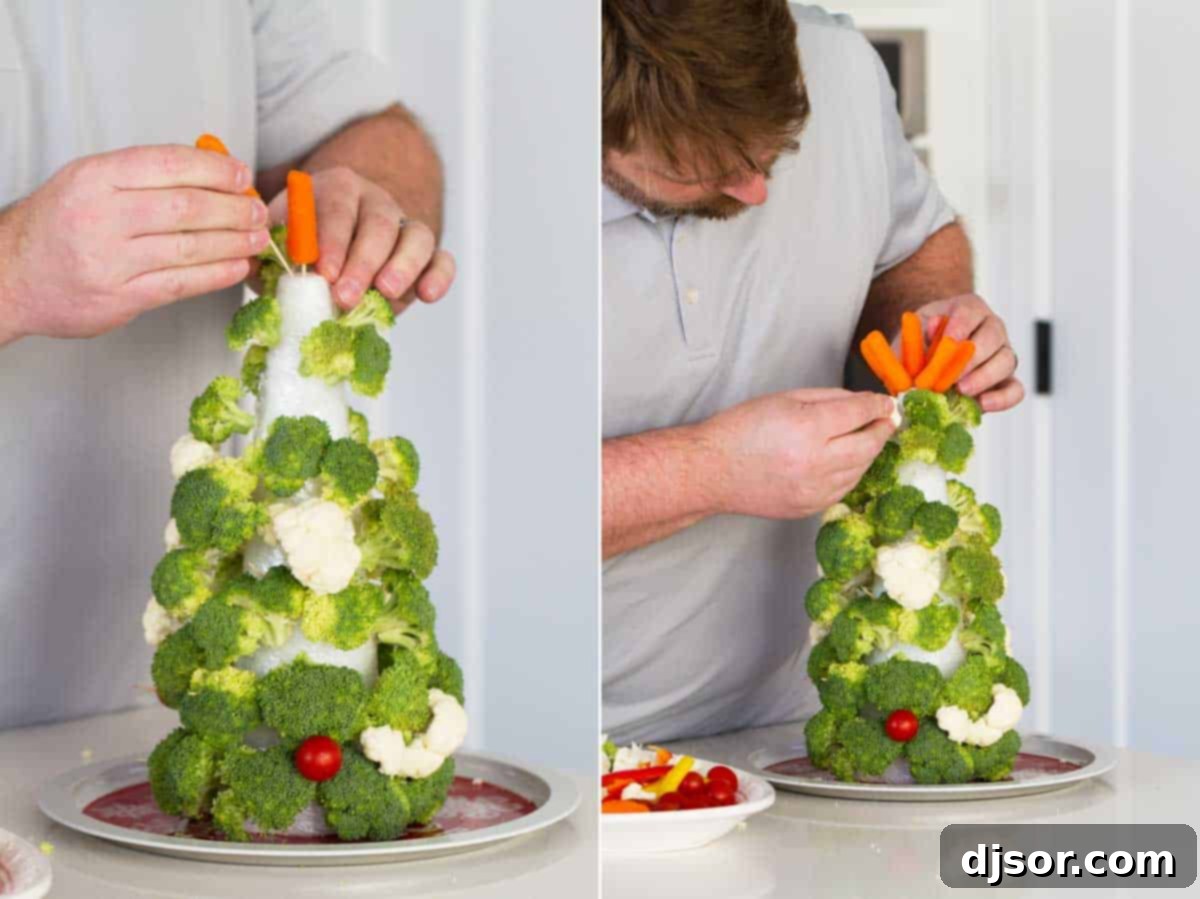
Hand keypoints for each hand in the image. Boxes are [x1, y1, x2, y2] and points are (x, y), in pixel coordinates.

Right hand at [0, 145, 267, 343]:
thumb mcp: (89, 183)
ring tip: (257, 238)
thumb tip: (212, 173)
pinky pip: (181, 284)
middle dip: (233, 209)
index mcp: (95, 178)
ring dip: (233, 243)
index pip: (168, 164)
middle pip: (186, 207)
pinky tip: (237, 267)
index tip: (241, 176)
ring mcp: (110, 260)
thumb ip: (144, 177)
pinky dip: (216, 274)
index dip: (215, 170)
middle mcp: (101, 216)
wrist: (12, 276)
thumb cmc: (58, 227)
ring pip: (189, 246)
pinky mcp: (121, 297)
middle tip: (257, 211)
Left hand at [267, 166, 454, 312]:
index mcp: (333, 190)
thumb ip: (267, 253)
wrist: (340, 245)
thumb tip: (246, 264)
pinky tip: (428, 294)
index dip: (330, 240)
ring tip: (386, 292)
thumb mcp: (280, 243)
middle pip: (377, 223)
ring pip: (416, 236)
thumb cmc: (305, 249)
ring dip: (402, 265)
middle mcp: (373, 202)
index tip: (322, 271)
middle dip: (362, 261)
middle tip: (346, 294)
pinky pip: (441, 258)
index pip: (335, 208)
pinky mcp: (426, 252)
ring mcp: (404, 225)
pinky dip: (439, 275)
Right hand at [699, 388, 897, 519]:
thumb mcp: (784, 399)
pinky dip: (852, 472)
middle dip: (882, 429)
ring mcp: (814, 490)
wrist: (711, 471)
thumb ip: (828, 399)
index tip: (887, 403)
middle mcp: (815, 462)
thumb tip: (863, 404)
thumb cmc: (742, 429)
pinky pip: (844, 488)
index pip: (859, 413)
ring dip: (869, 451)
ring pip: (861, 469)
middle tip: (887, 420)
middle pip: (868, 444)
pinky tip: (848, 460)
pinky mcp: (809, 508)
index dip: (878, 406)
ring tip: (868, 437)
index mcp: (807, 428)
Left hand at [916, 294, 1024, 411]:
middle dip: (973, 356)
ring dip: (984, 377)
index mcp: (968, 309)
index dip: (961, 325)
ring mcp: (1001, 354)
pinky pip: (1015, 389)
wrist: (922, 365)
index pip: (970, 311)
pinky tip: (982, 404)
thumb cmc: (918, 346)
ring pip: (1007, 361)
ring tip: (961, 391)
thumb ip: (918, 333)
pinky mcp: (1004, 381)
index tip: (949, 340)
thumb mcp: (912, 336)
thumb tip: (932, 329)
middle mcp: (991, 328)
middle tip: (954, 375)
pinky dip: (1003, 398)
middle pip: (994, 335)